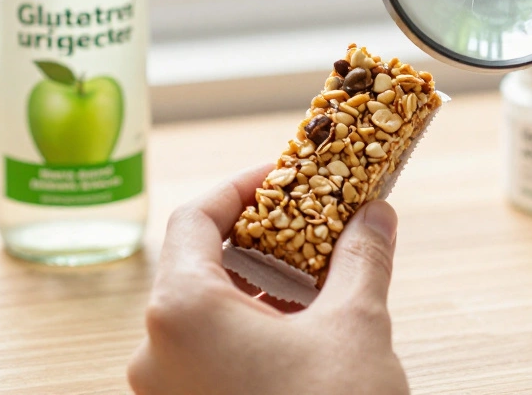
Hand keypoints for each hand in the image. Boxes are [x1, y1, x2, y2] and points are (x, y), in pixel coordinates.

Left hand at [128, 164, 408, 394]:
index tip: (288, 174)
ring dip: (261, 289)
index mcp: (182, 312)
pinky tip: (304, 336)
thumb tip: (374, 216)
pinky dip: (251, 333)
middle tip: (315, 224)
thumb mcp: (356, 327)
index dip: (243, 186)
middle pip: (198, 266)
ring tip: (321, 281)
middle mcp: (156, 353)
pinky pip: (209, 358)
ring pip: (206, 316)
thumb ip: (361, 260)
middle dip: (262, 240)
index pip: (194, 217)